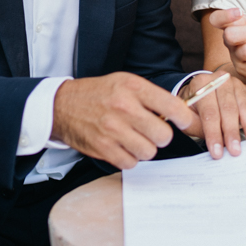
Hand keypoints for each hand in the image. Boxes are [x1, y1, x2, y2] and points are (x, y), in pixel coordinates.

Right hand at [51, 73, 193, 169]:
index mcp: (133, 88)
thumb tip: (180, 113)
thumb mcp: (125, 82)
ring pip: (149, 152)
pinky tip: (123, 146)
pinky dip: (130, 158)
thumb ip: (151, 96)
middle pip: (164, 135)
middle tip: (152, 131)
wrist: (62, 105)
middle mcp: (124, 107)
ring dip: (145, 148)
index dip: (183, 118)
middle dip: (161, 136)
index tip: (183, 122)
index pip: (172, 107)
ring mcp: (113, 129)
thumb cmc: (99, 94)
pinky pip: (131, 163)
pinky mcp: (103, 148)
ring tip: (135, 138)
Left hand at [181, 68, 245, 158]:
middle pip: (228, 108)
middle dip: (232, 131)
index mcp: (201, 84)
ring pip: (244, 105)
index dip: (213, 133)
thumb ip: (189, 121)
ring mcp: (236, 84)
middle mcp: (220, 80)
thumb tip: (195, 128)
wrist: (202, 95)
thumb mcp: (187, 115)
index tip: (217, 152)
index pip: (209, 112)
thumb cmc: (195, 109)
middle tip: (236, 150)